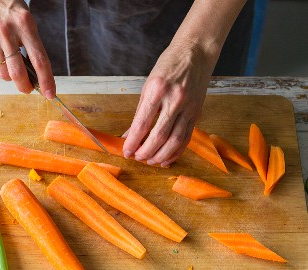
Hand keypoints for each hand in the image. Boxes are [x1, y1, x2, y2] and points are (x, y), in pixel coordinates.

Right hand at [0, 0, 54, 95]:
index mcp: (25, 24)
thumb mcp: (25, 20)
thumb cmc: (7, 8)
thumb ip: (31, 45)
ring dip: (10, 76)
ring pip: (4, 75)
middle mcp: (7, 32)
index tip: (50, 94)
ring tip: (10, 62)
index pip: (39, 60)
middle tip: (28, 87)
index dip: (46, 81)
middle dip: (25, 87)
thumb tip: (35, 75)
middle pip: (19, 74)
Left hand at [123, 42, 213, 165]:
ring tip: (150, 161)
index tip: (126, 152)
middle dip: (146, 152)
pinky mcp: (197, 113)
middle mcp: (174, 99)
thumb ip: (140, 112)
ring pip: (174, 140)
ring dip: (161, 155)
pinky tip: (166, 159)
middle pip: (159, 136)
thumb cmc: (169, 66)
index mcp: (157, 90)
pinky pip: (186, 138)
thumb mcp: (148, 85)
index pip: (142, 124)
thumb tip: (129, 135)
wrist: (197, 52)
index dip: (133, 142)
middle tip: (137, 158)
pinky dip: (175, 152)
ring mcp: (188, 107)